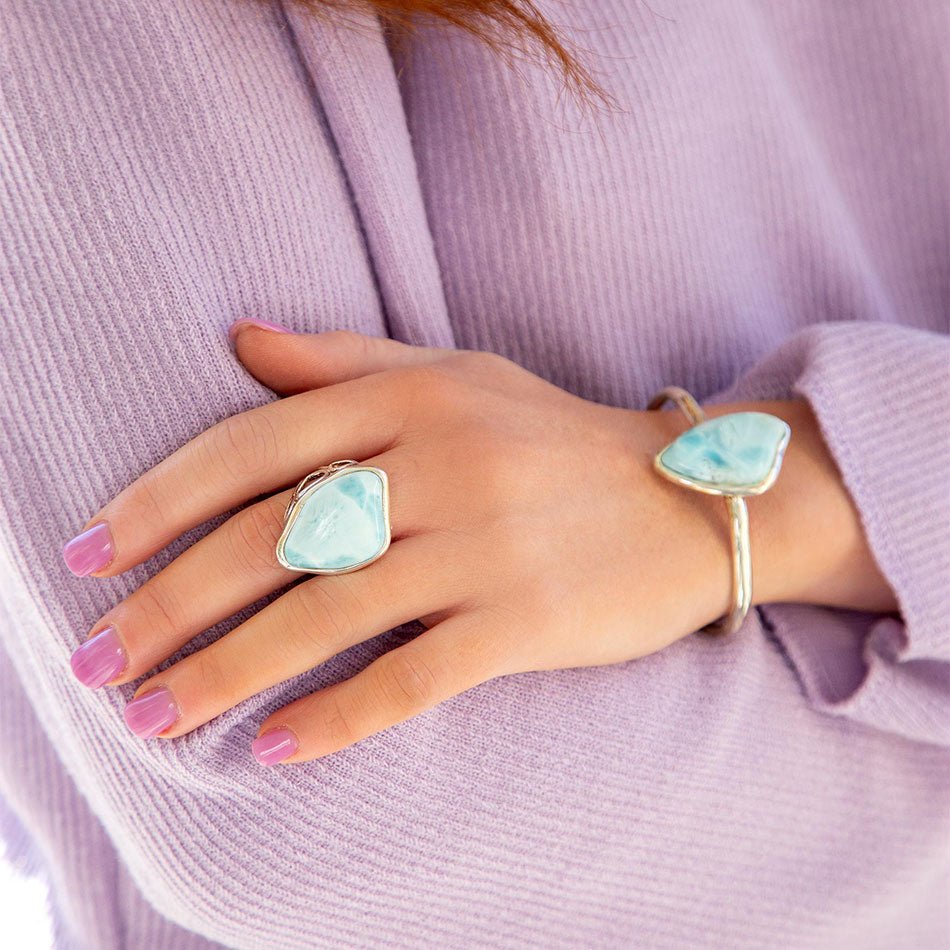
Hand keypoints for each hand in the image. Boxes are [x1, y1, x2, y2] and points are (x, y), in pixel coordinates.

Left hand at [64, 325, 894, 763]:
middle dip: (170, 604)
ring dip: (229, 670)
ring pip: (327, 612)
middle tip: (99, 662)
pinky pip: (414, 677)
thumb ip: (344, 361)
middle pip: (273, 539)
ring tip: (156, 715)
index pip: (254, 448)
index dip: (158, 503)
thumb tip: (238, 339)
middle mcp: (441, 466)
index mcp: (411, 400)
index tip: (88, 559)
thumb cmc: (557, 439)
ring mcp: (485, 546)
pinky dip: (338, 716)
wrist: (693, 499)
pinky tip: (273, 749)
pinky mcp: (528, 622)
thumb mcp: (458, 375)